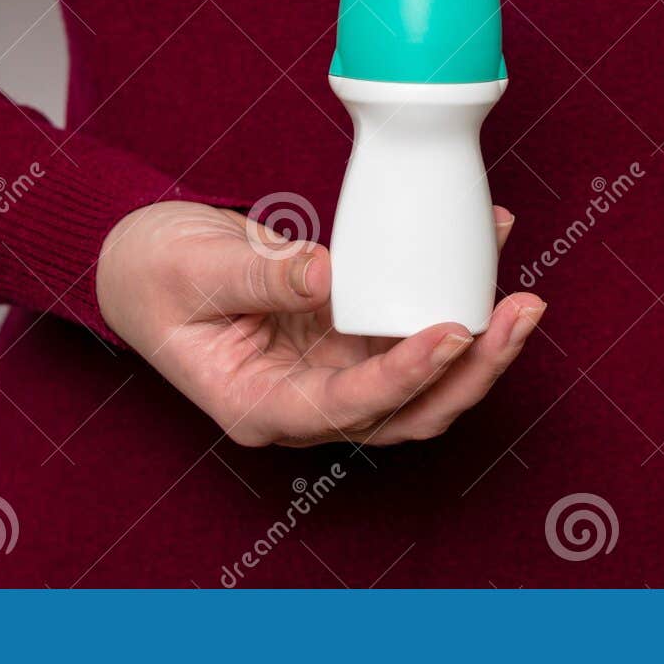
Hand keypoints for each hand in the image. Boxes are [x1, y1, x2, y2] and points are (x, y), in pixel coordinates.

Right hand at [96, 201, 544, 447]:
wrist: (139, 261)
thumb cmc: (152, 274)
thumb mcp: (194, 269)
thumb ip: (260, 276)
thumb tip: (329, 273)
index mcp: (260, 406)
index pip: (347, 408)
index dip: (405, 377)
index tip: (448, 332)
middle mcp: (306, 401)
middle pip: (408, 411)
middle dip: (472, 371)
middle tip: (517, 315)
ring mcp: (332, 371)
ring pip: (424, 384)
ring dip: (479, 347)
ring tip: (524, 301)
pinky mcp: (347, 336)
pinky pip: (410, 327)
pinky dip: (449, 295)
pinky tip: (485, 252)